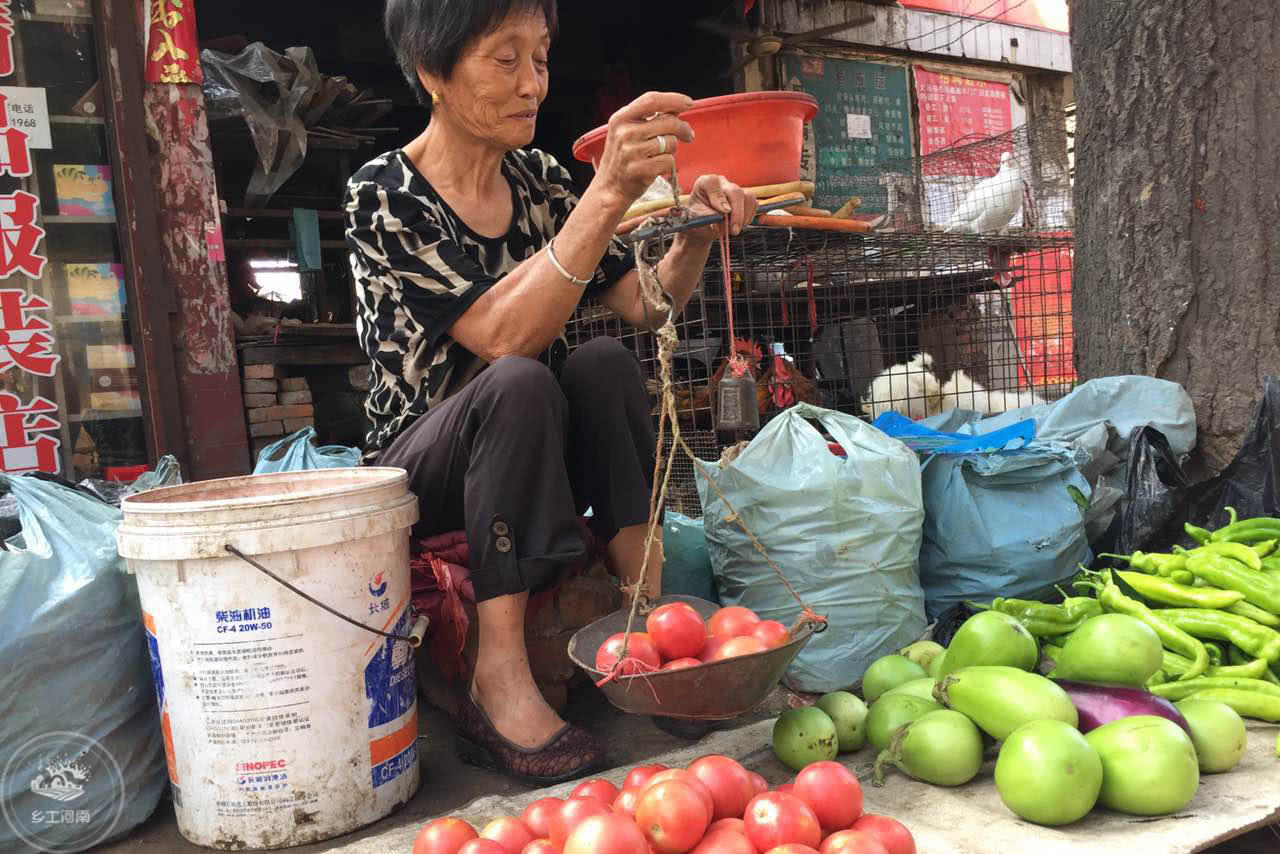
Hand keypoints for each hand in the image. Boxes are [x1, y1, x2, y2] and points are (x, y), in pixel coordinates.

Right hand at [592, 92, 694, 212]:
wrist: (609, 188)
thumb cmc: (624, 157)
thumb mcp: (627, 132)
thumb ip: (648, 118)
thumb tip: (677, 108)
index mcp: (621, 118)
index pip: (651, 100)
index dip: (673, 99)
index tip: (688, 103)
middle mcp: (624, 133)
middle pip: (668, 122)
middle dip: (683, 128)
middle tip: (688, 135)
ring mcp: (631, 152)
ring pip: (671, 143)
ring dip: (672, 149)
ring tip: (659, 155)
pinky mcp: (639, 170)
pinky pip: (669, 161)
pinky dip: (668, 165)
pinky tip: (657, 168)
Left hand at [681, 174, 759, 242]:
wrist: (702, 227)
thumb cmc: (697, 220)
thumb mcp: (696, 219)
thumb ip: (707, 216)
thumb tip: (723, 215)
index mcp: (705, 183)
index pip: (713, 183)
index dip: (719, 198)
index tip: (723, 213)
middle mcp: (722, 183)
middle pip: (735, 191)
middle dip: (737, 213)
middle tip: (734, 231)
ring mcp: (734, 190)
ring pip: (748, 197)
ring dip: (744, 216)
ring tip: (734, 230)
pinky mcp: (744, 199)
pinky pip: (754, 204)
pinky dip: (751, 216)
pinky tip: (744, 225)